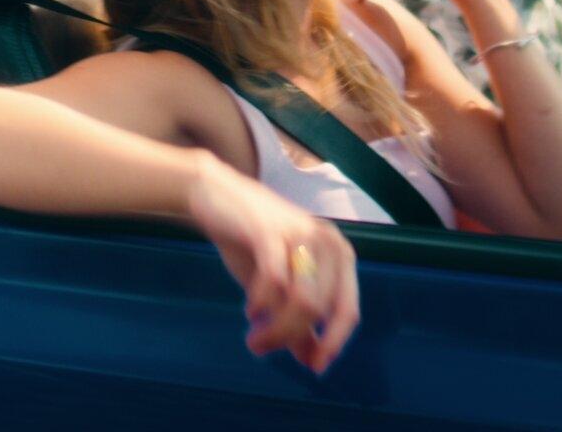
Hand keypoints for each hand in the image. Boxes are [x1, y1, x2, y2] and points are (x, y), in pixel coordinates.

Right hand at [186, 161, 358, 374]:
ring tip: (253, 338)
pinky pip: (274, 281)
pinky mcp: (270, 231)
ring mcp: (300, 234)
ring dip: (276, 328)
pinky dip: (262, 303)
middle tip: (259, 347)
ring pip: (301, 301)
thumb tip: (314, 362)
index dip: (333, 343)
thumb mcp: (279, 285)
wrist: (214, 194)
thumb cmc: (250, 240)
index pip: (347, 310)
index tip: (314, 368)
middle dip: (289, 337)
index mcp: (338, 255)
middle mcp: (328, 242)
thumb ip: (299, 321)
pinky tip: (250, 310)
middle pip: (319, 311)